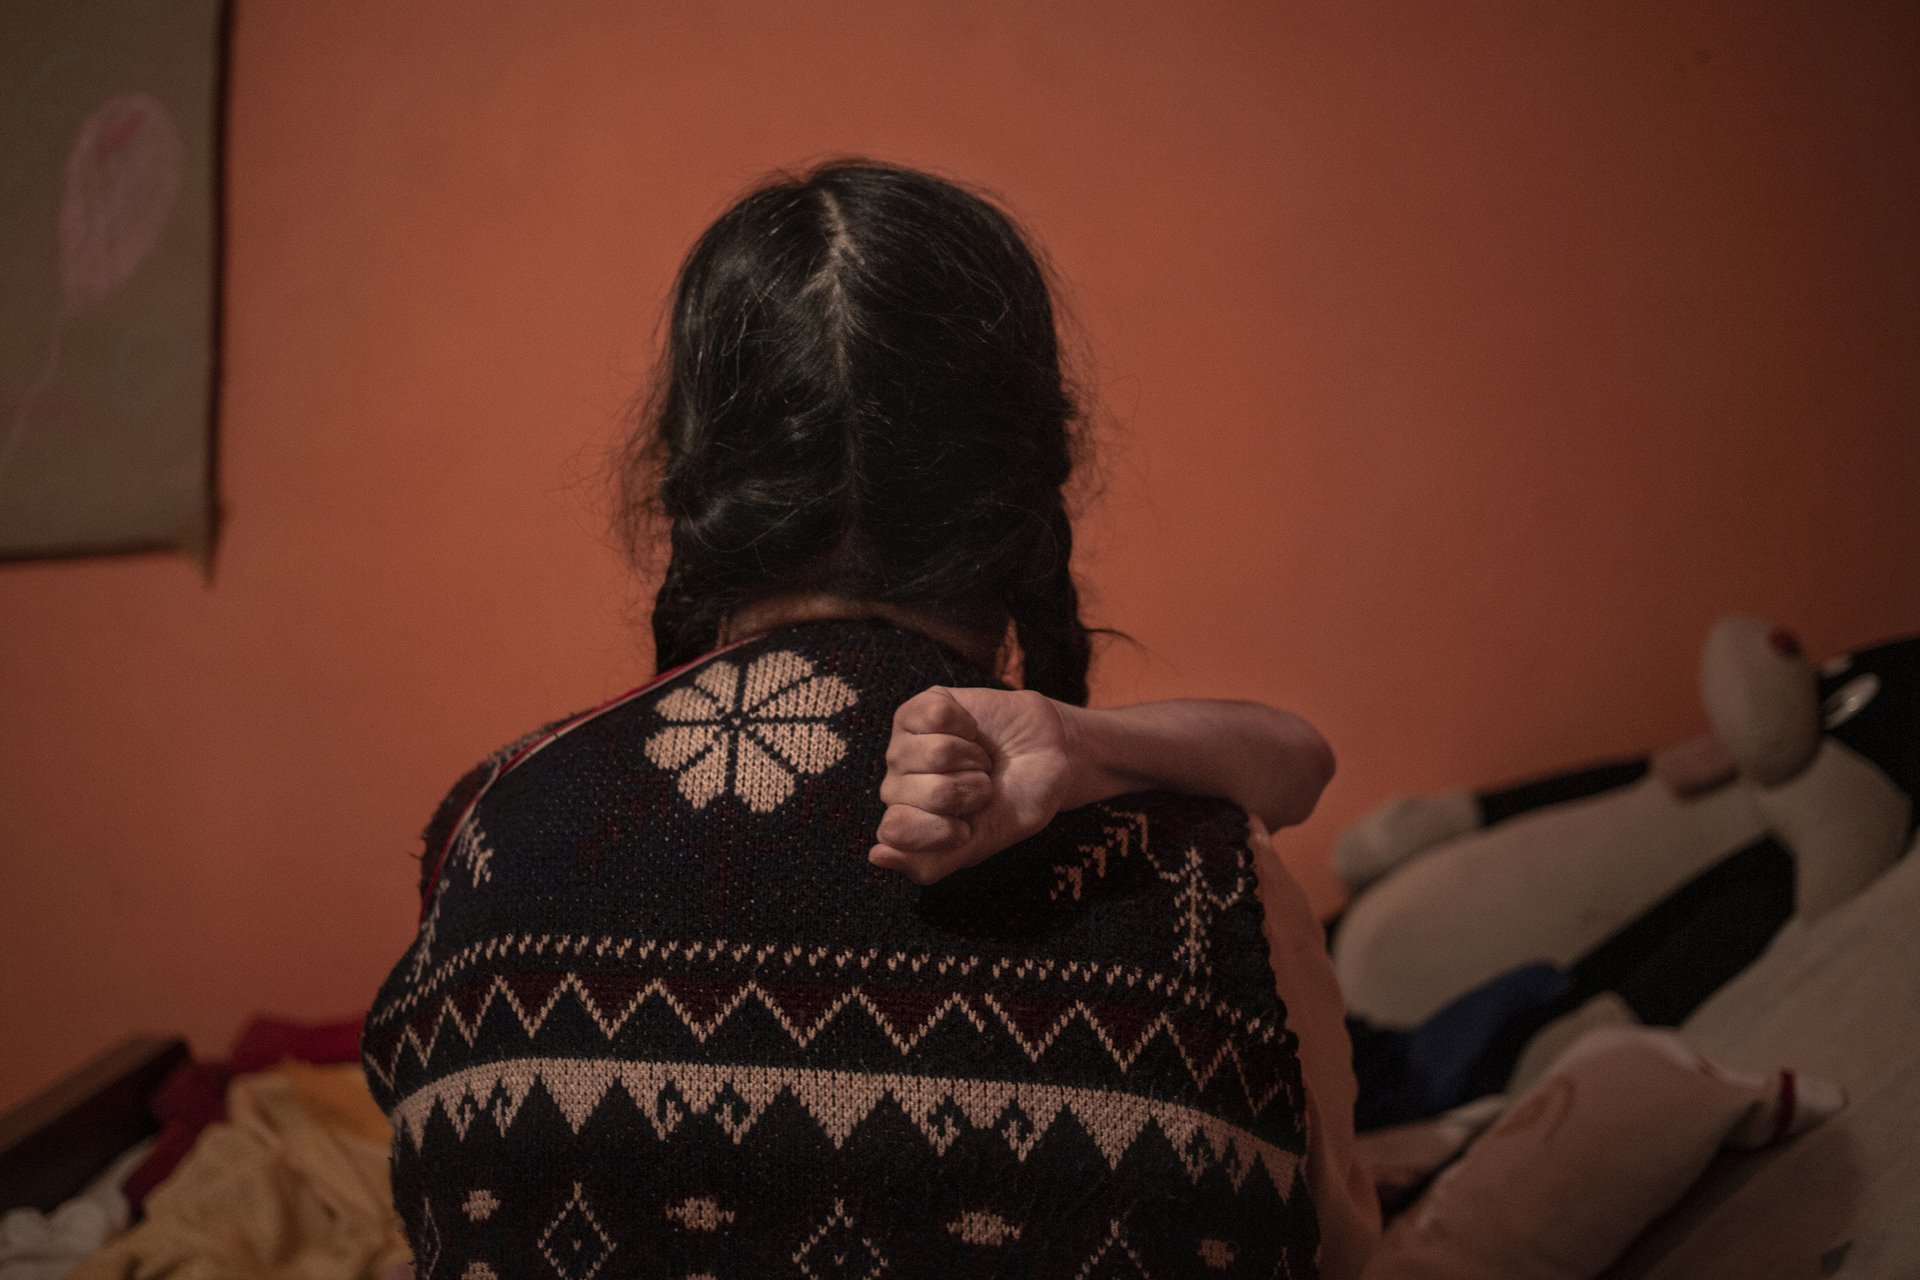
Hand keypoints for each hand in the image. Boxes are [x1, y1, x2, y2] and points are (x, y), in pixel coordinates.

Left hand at [871, 686, 1075, 884]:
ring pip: (937, 753)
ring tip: (979, 760)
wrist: (1048, 755)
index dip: (947, 830)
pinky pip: (938, 717)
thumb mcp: (983, 842)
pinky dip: (968, 725)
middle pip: (929, 792)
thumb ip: (931, 861)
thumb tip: (876, 855)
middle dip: (972, 790)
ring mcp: (903, 746)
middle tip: (982, 786)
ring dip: (974, 758)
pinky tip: (971, 732)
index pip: (895, 830)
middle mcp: (897, 786)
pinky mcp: (918, 709)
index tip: (969, 827)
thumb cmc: (1015, 801)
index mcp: (906, 825)